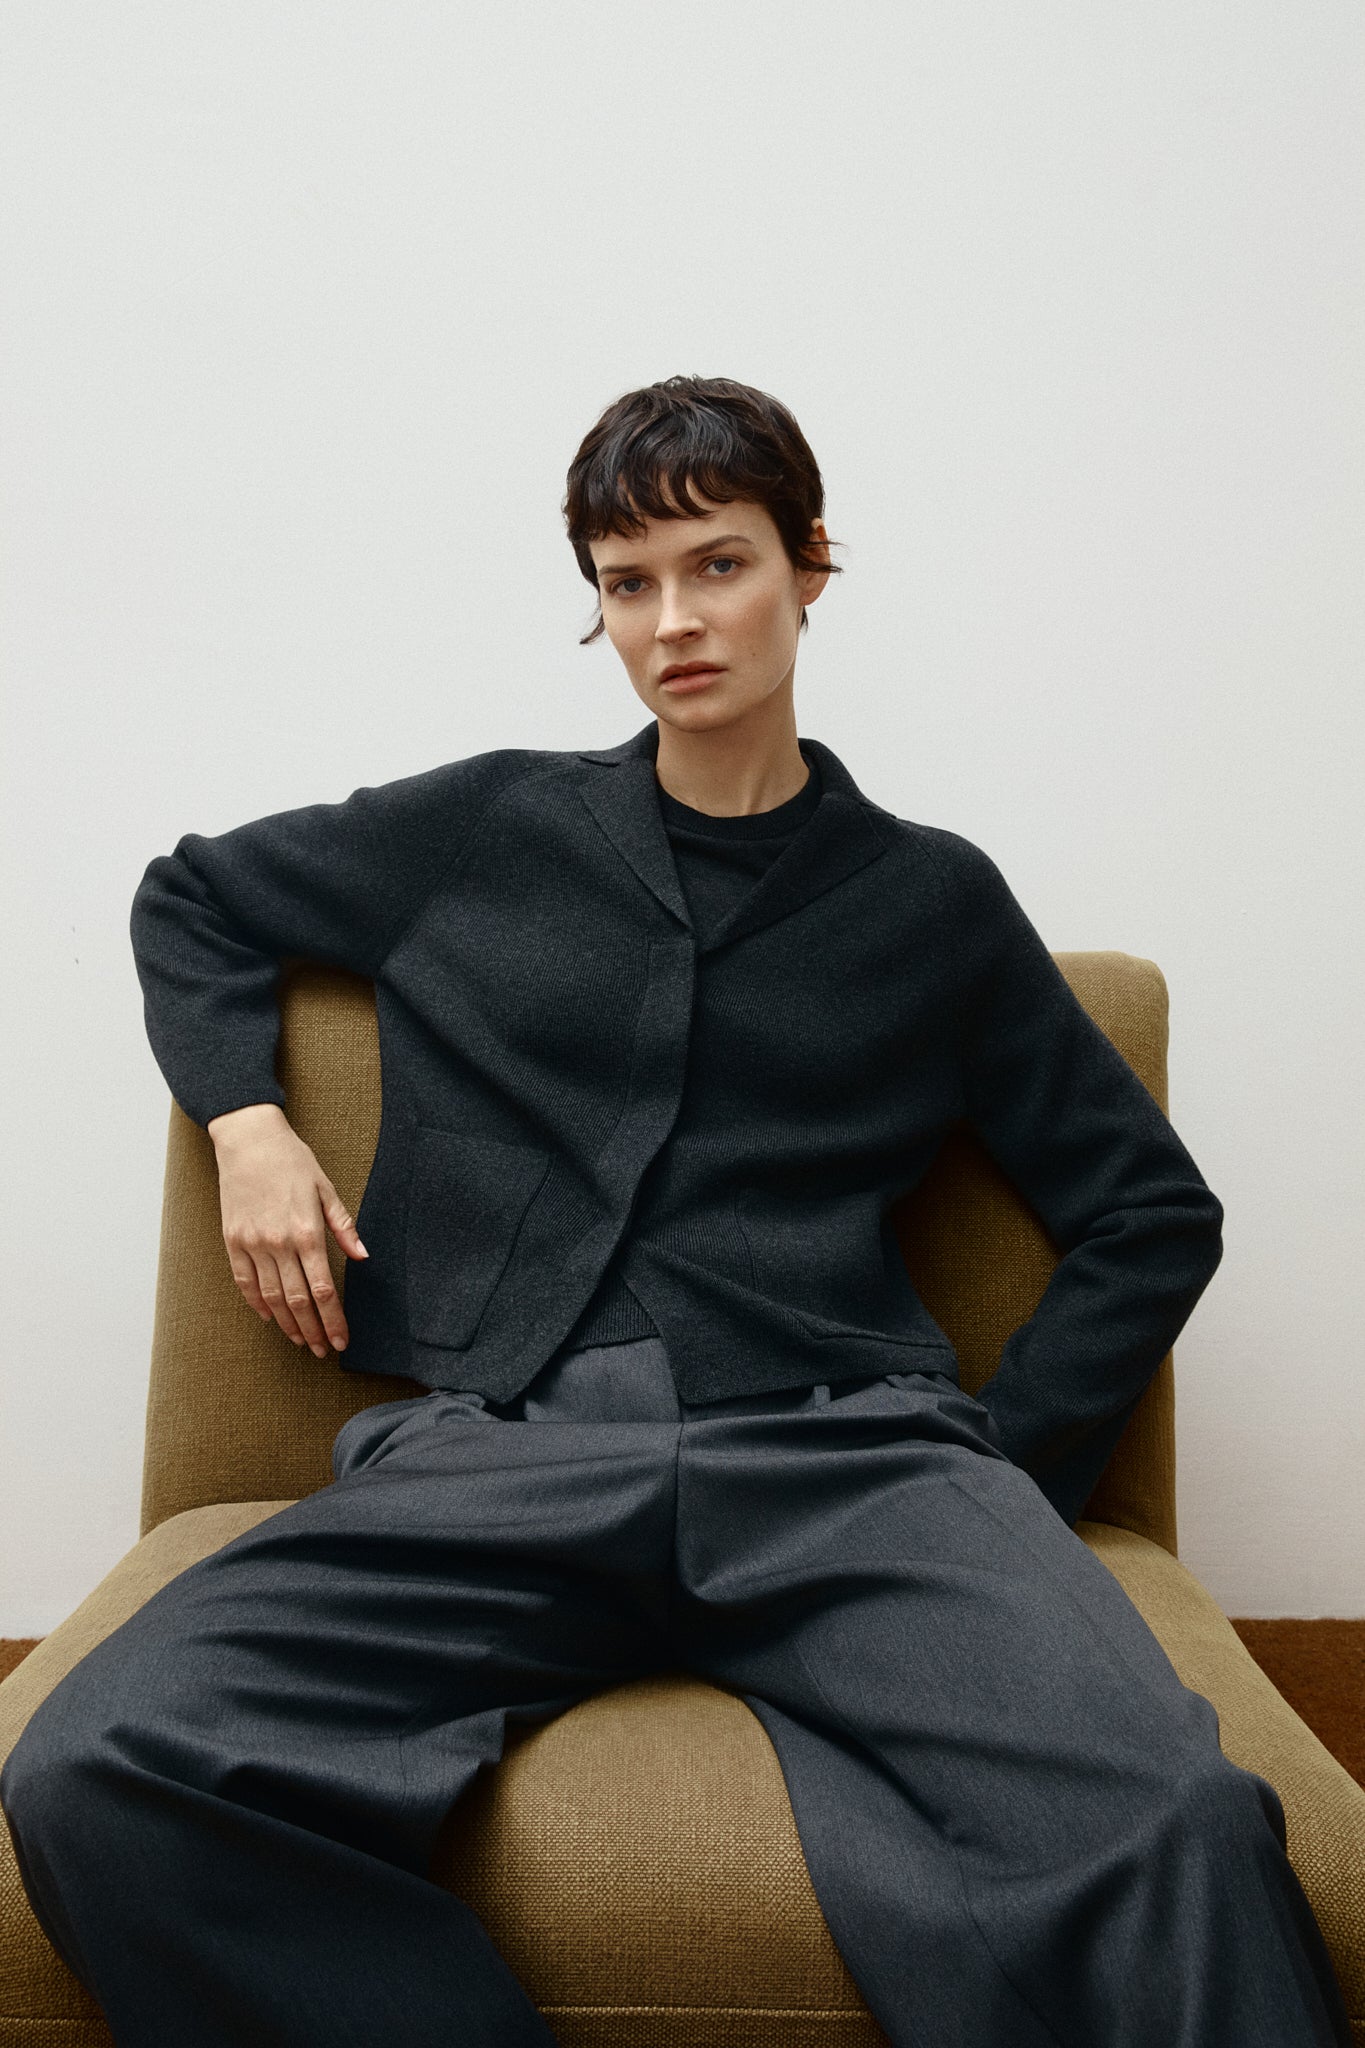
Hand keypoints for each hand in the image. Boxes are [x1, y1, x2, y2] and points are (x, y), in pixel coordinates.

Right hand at [206, 1103, 367, 1357]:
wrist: (248, 1141)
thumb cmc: (292, 1161)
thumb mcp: (326, 1188)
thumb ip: (344, 1227)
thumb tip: (363, 1257)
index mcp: (307, 1232)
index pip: (324, 1289)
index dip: (334, 1319)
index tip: (341, 1340)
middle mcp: (279, 1243)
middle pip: (298, 1300)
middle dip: (314, 1330)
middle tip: (323, 1350)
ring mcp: (252, 1243)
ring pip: (271, 1297)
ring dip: (288, 1324)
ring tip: (301, 1341)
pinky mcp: (233, 1240)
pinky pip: (245, 1281)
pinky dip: (257, 1303)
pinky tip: (270, 1317)